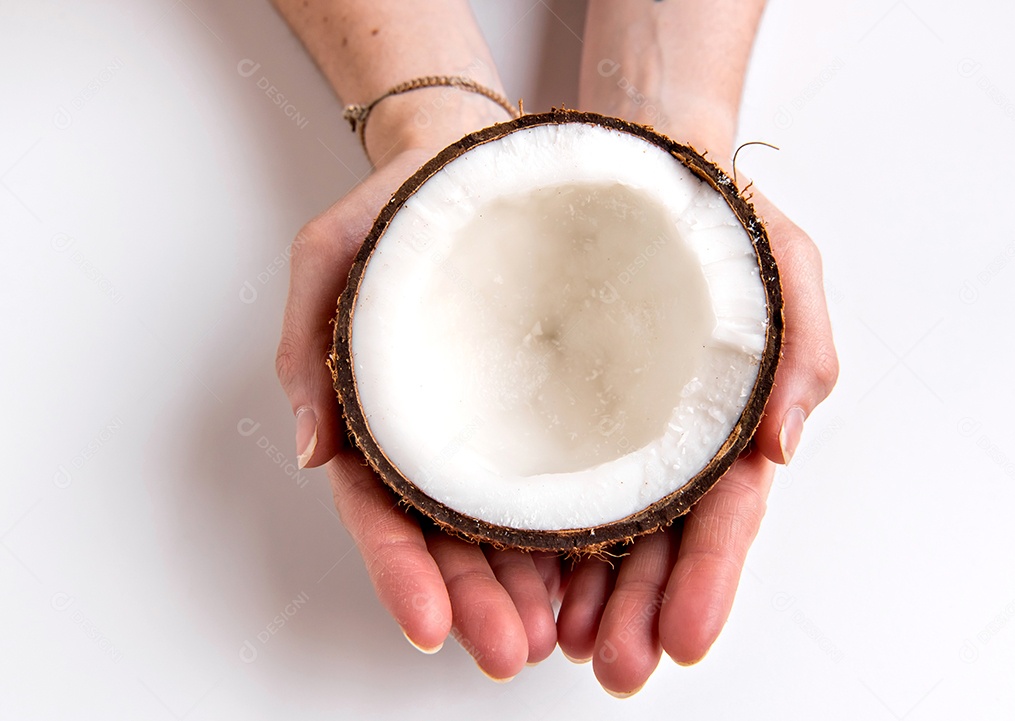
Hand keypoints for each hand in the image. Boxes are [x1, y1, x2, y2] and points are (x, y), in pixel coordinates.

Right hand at [276, 91, 566, 678]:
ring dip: (530, 590)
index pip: (381, 508)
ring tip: (557, 637)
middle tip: (507, 651)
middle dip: (476, 601)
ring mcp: (501, 428)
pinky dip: (580, 536)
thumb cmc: (402, 206)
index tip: (428, 626)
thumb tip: (315, 451)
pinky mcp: (559, 411)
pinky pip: (569, 478)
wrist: (478, 162)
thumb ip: (308, 343)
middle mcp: (442, 435)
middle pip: (451, 537)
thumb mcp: (331, 254)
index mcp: (381, 413)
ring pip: (512, 526)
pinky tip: (597, 579)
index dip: (399, 570)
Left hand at [556, 194, 838, 694]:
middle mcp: (659, 441)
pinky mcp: (542, 419)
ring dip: (579, 598)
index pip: (723, 514)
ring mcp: (598, 434)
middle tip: (613, 666)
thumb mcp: (780, 265)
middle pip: (653, 544)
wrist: (623, 175)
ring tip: (557, 644)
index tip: (687, 635)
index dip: (708, 577)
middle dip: (636, 611)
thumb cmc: (710, 219)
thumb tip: (781, 447)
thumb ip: (798, 349)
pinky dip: (527, 543)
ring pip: (591, 533)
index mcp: (721, 420)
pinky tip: (517, 587)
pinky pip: (532, 487)